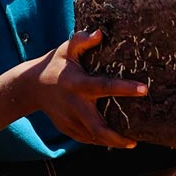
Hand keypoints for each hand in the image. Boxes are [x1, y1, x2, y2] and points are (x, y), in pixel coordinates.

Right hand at [30, 29, 146, 147]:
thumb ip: (81, 40)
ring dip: (110, 142)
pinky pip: (85, 139)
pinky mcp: (66, 128)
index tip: (144, 89)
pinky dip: (99, 141)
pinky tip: (112, 140)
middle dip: (116, 138)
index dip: (124, 88)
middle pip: (97, 128)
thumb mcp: (65, 49)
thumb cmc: (55, 65)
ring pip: (92, 137)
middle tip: (134, 142)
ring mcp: (69, 120)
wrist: (31, 87)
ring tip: (129, 142)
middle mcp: (74, 105)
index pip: (104, 86)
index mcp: (78, 84)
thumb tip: (100, 33)